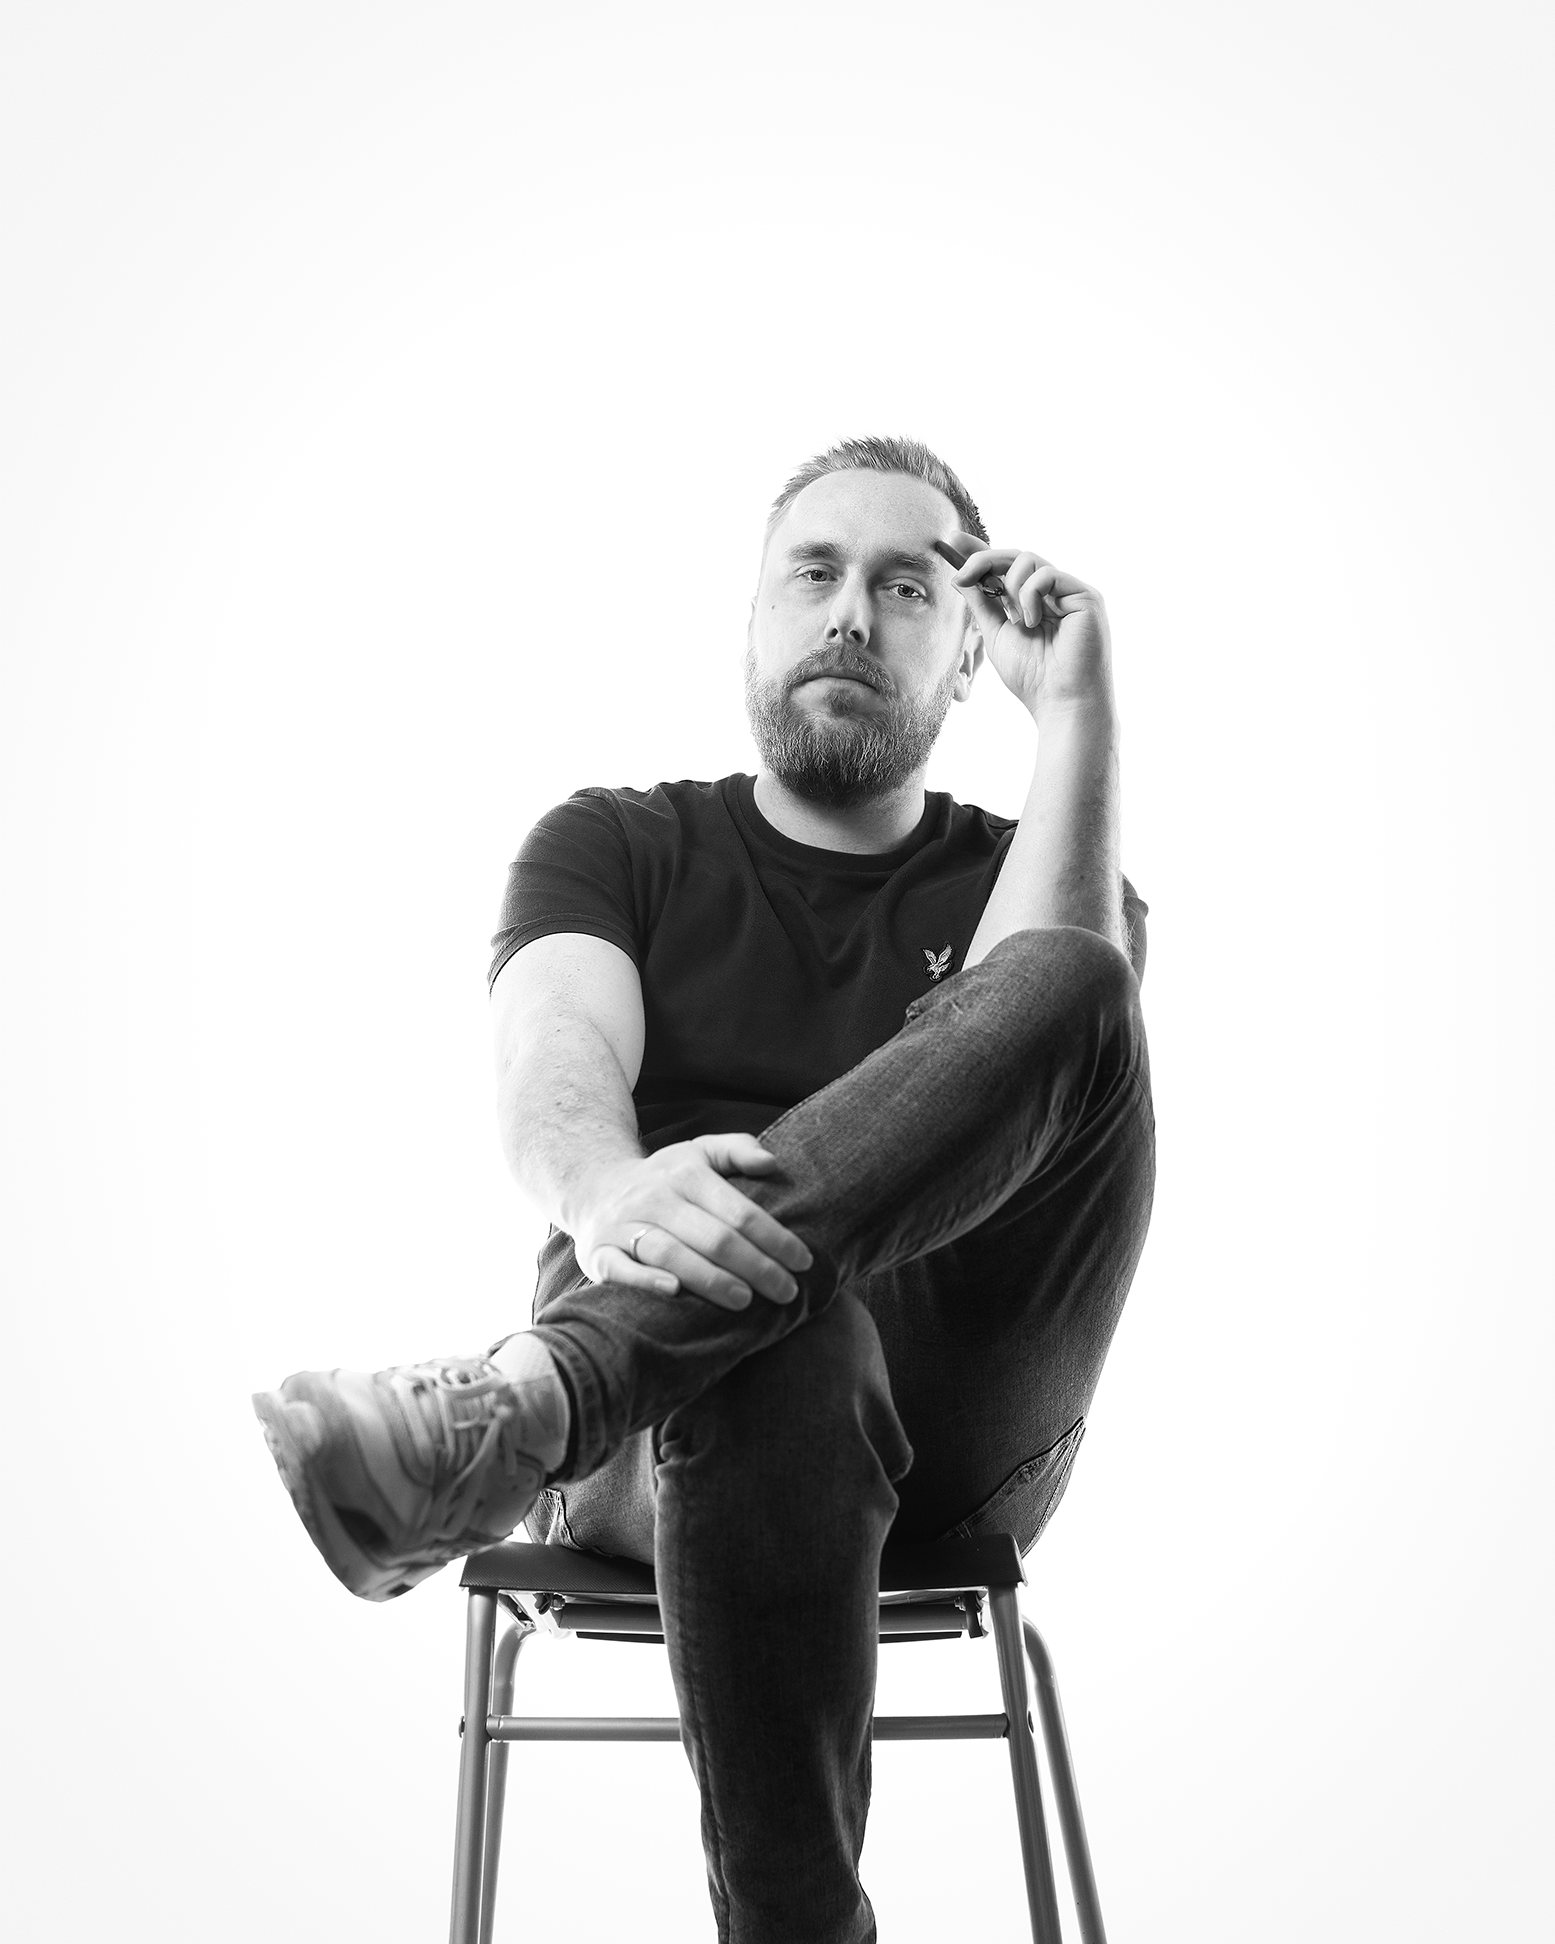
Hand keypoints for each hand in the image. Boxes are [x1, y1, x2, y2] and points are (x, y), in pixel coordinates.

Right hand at [570, 1133, 812, 1311]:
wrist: (593, 1189)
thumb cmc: (664, 1178)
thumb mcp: (698, 1153)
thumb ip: (736, 1149)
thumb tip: (772, 1163)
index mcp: (686, 1174)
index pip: (739, 1211)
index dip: (775, 1238)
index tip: (803, 1262)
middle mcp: (655, 1199)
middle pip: (713, 1237)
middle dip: (756, 1266)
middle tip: (787, 1291)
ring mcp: (625, 1226)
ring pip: (671, 1254)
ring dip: (710, 1280)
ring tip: (745, 1301)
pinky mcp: (599, 1254)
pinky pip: (620, 1269)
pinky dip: (645, 1280)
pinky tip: (674, 1293)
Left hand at [936, 531, 1112, 723]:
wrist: (1061, 703)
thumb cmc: (1033, 678)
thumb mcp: (997, 635)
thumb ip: (982, 604)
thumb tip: (960, 577)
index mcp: (1033, 602)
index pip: (1006, 568)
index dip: (981, 553)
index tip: (953, 542)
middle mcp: (1053, 593)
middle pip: (1016, 556)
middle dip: (984, 560)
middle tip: (962, 574)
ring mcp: (1070, 592)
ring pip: (1030, 560)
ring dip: (1011, 586)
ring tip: (1018, 621)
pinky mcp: (1086, 596)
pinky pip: (1048, 574)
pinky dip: (1030, 595)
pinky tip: (1033, 621)